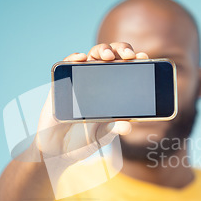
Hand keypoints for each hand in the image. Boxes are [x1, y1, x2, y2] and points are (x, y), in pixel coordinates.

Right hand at [35, 42, 148, 164]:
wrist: (58, 150)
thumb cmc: (83, 141)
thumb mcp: (102, 136)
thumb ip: (114, 129)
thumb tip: (127, 126)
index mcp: (112, 92)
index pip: (126, 69)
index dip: (135, 61)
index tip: (143, 59)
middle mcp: (98, 82)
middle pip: (112, 56)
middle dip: (121, 50)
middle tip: (128, 56)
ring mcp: (80, 80)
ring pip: (92, 55)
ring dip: (101, 50)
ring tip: (108, 56)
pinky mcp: (62, 84)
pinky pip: (68, 64)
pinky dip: (74, 58)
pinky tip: (81, 58)